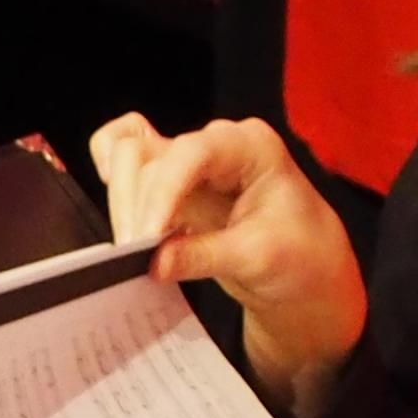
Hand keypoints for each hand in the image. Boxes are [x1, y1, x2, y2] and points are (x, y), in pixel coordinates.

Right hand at [88, 113, 366, 417]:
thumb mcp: (260, 259)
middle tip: (135, 255)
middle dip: (136, 204)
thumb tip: (152, 262)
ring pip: (128, 159)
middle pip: (148, 153)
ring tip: (133, 248)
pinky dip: (113, 182)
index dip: (162, 192)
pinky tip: (120, 213)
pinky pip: (122, 159)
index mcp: (250, 147)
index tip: (146, 238)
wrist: (304, 273)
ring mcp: (188, 161)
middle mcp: (214, 144)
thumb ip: (204, 255)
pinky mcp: (168, 182)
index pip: (191, 153)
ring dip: (122, 203)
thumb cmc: (300, 257)